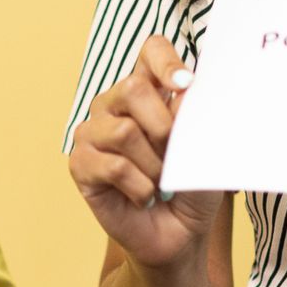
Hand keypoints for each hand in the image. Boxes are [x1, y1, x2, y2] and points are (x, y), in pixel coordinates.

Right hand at [68, 35, 227, 268]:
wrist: (180, 235)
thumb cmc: (192, 187)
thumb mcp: (205, 149)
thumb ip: (195, 117)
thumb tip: (186, 90)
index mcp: (150, 90)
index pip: (151, 50)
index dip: (165, 61)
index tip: (186, 84)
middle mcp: (116, 104)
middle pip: (132, 87)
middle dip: (163, 125)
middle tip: (174, 152)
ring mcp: (94, 132)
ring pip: (124, 131)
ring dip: (154, 166)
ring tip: (161, 183)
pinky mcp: (80, 163)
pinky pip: (114, 166)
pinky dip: (140, 188)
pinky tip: (144, 197)